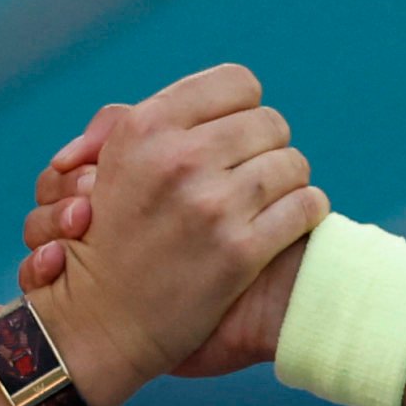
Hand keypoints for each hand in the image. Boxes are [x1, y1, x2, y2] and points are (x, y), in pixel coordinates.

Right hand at [10, 70, 320, 405]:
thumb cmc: (108, 237)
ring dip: (287, 182)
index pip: (236, 82)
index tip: (234, 136)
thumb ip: (148, 118)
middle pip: (271, 122)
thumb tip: (209, 95)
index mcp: (146, 126)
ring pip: (294, 163)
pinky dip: (305, 212)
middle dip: (266, 148)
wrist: (99, 323)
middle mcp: (179, 159)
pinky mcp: (241, 250)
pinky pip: (306, 206)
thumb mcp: (109, 163)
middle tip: (251, 173)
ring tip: (268, 200)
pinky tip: (286, 223)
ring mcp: (212, 206)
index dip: (242, 108)